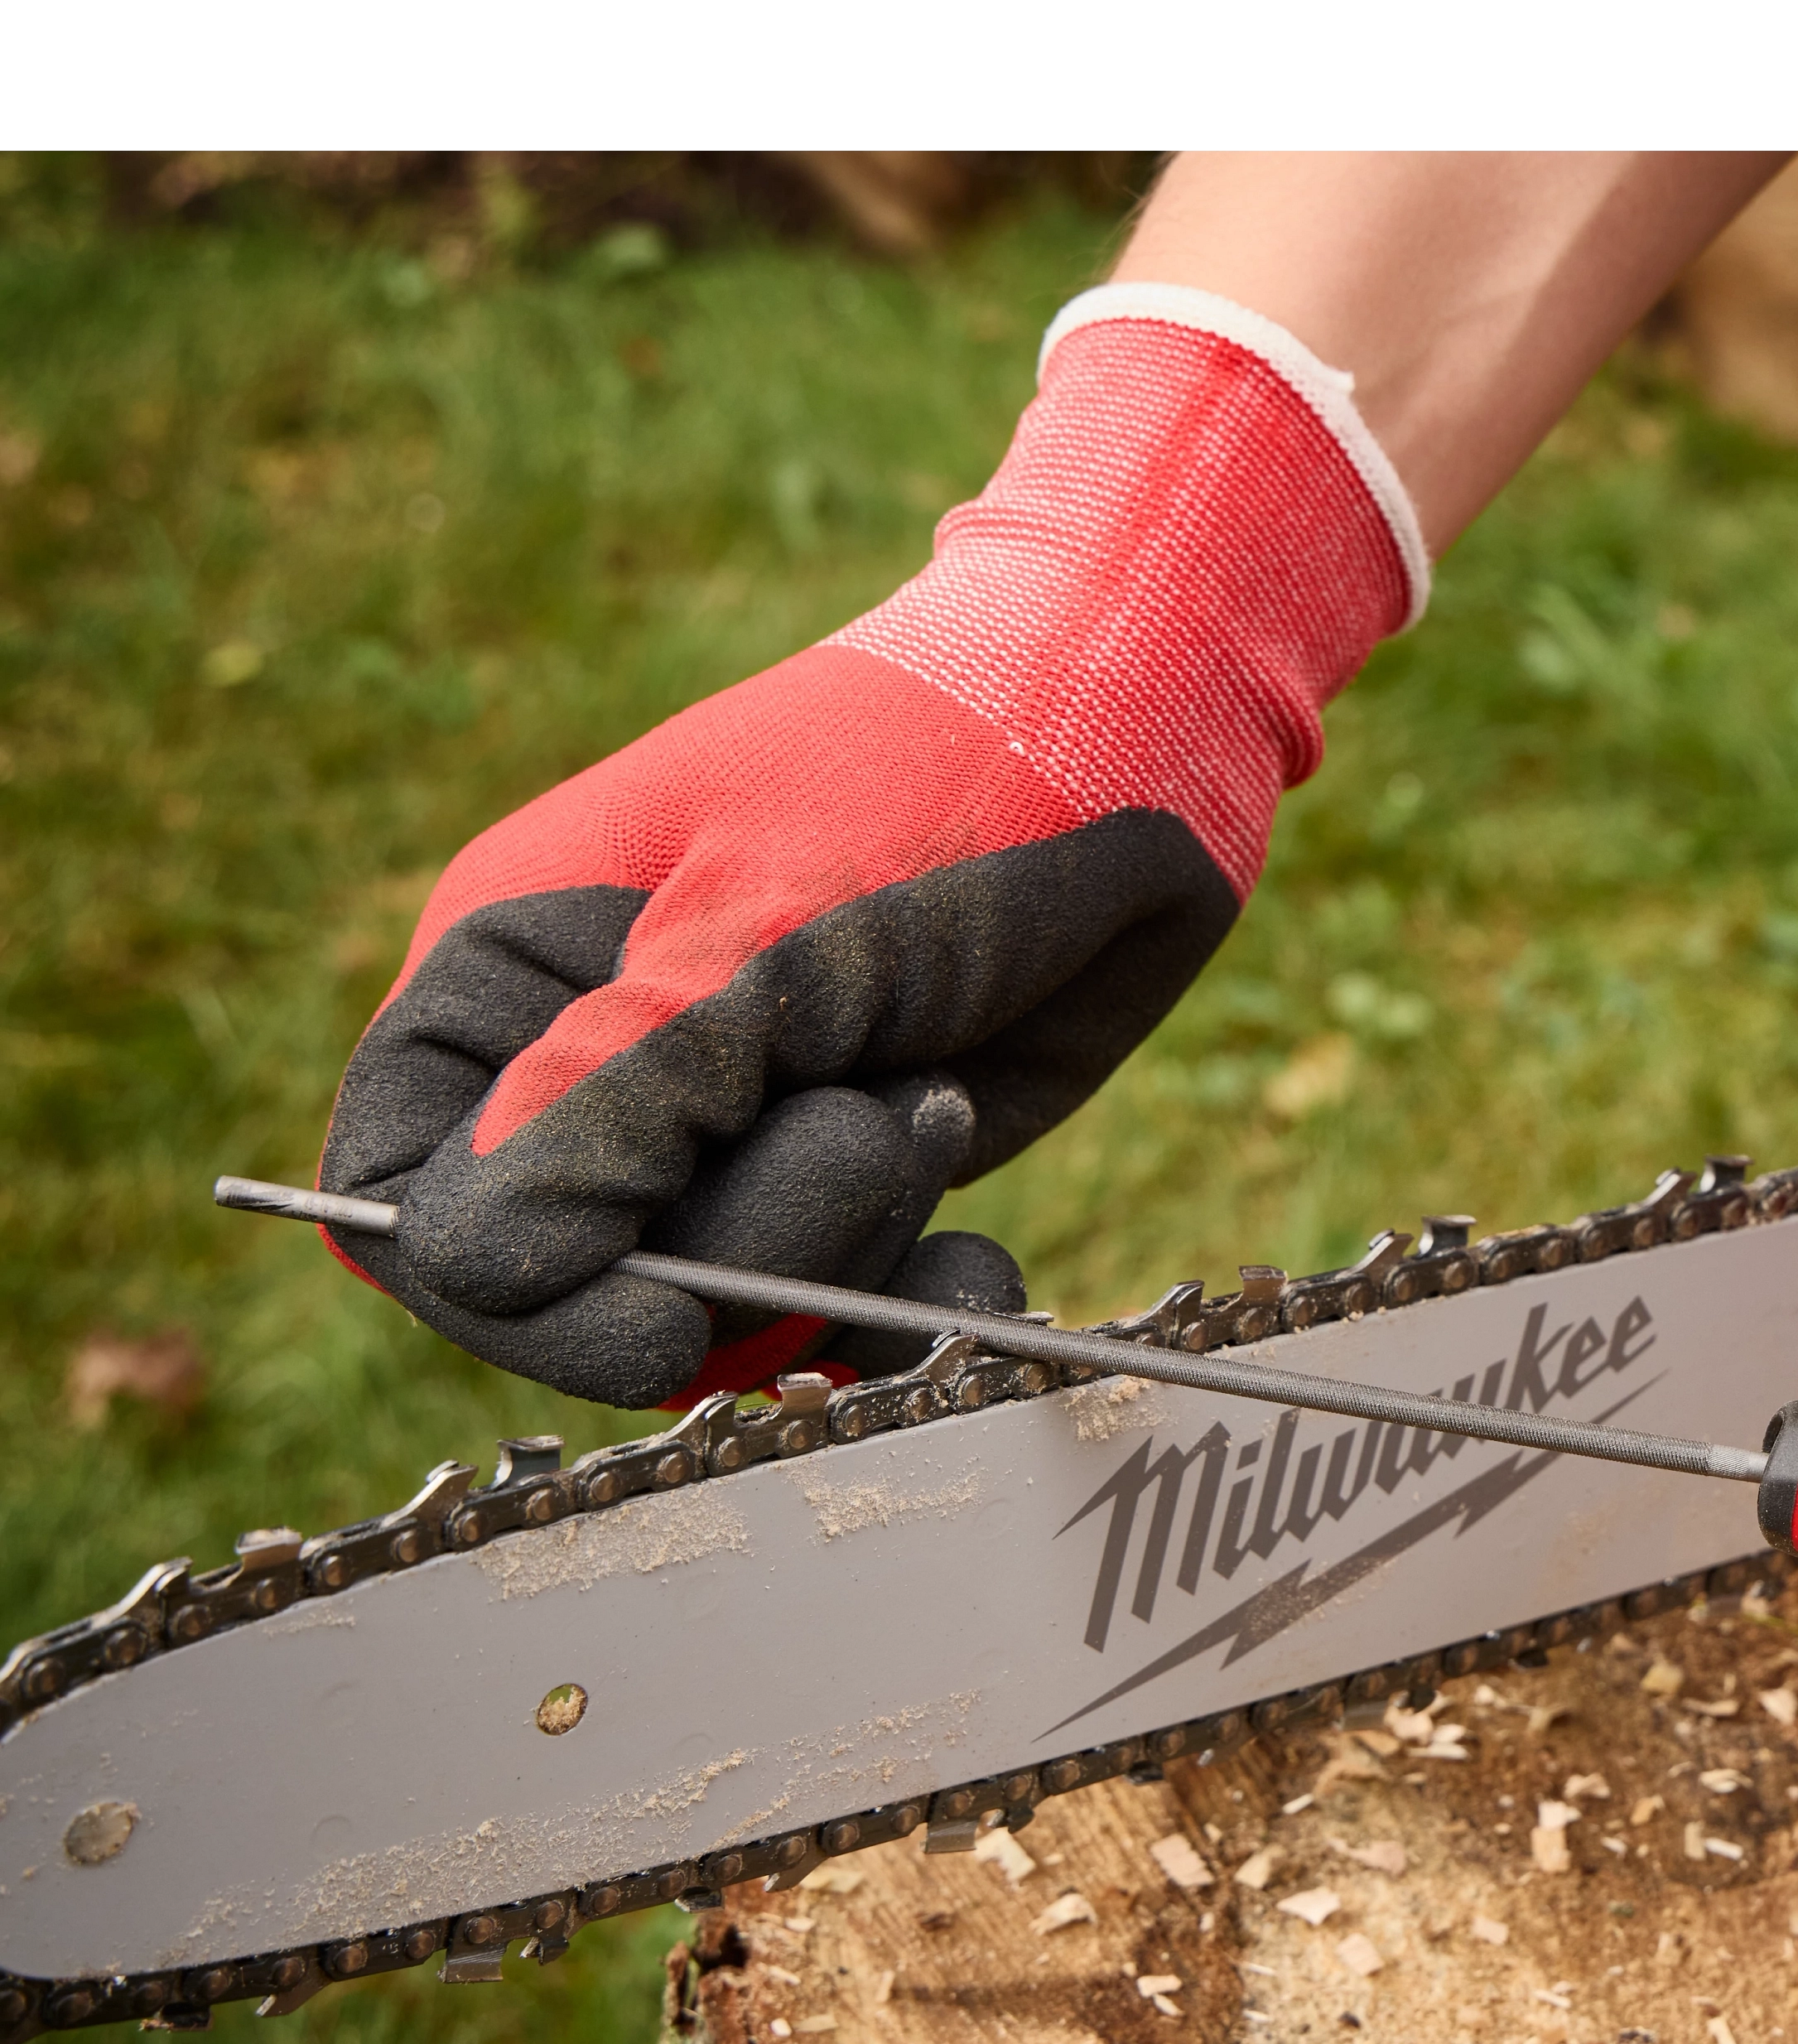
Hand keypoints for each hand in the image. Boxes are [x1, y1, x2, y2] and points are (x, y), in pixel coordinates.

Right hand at [321, 290, 1425, 1405]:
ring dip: (841, 1260)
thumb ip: (631, 1088)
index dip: (509, 1291)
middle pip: (579, 1276)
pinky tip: (982, 1260)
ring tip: (938, 1103)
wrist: (1136, 723)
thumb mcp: (774, 925)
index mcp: (514, 974)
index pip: (415, 1201)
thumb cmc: (936, 770)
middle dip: (729, 1256)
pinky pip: (838, 1305)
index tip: (655, 1320)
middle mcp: (599, 1065)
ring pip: (720, 1306)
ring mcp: (730, 1125)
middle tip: (873, 1135)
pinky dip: (911, 1301)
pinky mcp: (847, 1163)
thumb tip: (489, 1257)